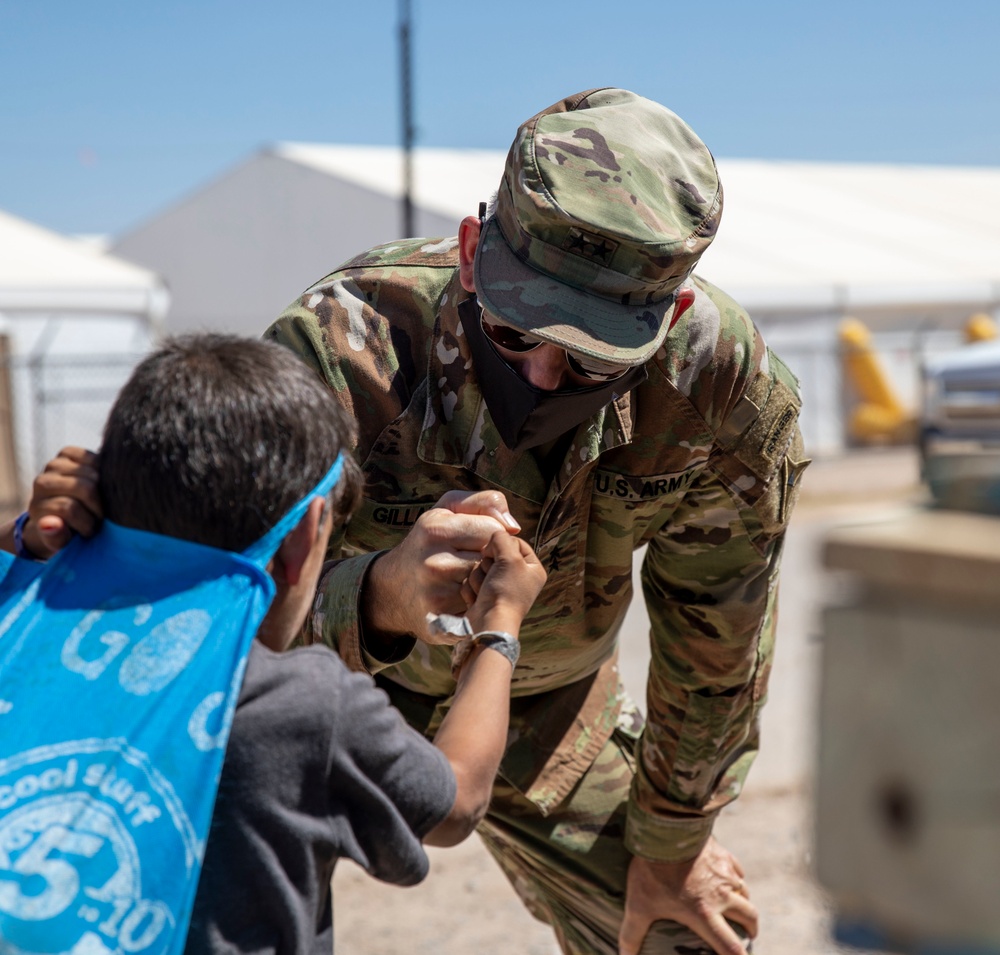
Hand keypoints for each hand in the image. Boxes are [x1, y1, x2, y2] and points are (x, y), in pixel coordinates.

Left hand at [22, 447, 101, 557]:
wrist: (67, 514)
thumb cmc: (69, 532)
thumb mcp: (63, 542)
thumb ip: (57, 537)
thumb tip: (52, 524)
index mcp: (37, 507)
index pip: (70, 509)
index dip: (87, 522)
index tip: (89, 531)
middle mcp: (41, 483)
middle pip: (85, 488)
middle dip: (99, 505)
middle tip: (99, 515)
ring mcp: (53, 465)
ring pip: (92, 474)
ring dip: (104, 489)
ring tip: (101, 500)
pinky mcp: (66, 453)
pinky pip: (94, 458)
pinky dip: (103, 469)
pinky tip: (101, 481)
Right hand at [364, 490, 519, 641]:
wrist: (393, 586)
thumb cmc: (430, 541)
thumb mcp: (447, 510)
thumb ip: (484, 503)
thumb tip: (512, 527)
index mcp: (436, 529)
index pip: (493, 530)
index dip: (493, 535)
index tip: (478, 540)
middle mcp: (434, 561)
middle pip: (491, 559)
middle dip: (489, 559)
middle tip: (471, 560)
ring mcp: (437, 592)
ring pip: (486, 583)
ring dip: (484, 581)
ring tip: (465, 577)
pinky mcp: (442, 618)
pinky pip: (477, 605)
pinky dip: (475, 601)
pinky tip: (462, 596)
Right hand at [464, 530, 545, 634]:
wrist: (489, 623)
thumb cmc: (505, 591)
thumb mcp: (510, 557)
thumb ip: (502, 538)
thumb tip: (493, 538)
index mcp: (532, 569)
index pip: (514, 542)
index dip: (501, 544)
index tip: (495, 553)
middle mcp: (518, 578)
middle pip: (495, 554)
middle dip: (488, 564)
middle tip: (492, 577)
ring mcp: (500, 588)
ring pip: (481, 567)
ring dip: (478, 578)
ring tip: (485, 592)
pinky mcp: (484, 596)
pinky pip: (472, 581)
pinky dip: (472, 589)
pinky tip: (478, 600)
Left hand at [618, 838, 756, 954]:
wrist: (664, 829)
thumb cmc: (652, 870)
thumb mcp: (639, 904)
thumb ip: (632, 932)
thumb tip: (623, 954)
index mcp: (704, 913)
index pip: (731, 947)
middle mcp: (721, 895)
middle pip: (750, 918)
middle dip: (752, 929)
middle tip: (748, 934)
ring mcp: (725, 873)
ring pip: (745, 892)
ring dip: (744, 902)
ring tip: (736, 906)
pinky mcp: (723, 854)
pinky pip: (737, 870)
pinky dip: (736, 878)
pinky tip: (727, 877)